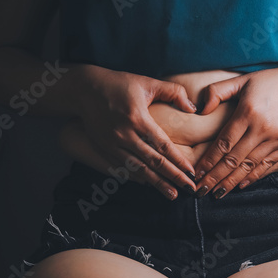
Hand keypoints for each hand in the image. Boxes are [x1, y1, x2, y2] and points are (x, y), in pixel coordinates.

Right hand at [71, 64, 197, 199]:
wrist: (84, 89)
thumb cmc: (119, 84)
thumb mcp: (148, 83)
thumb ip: (174, 92)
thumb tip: (193, 108)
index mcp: (137, 118)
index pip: (163, 145)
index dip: (178, 161)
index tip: (191, 173)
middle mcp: (124, 134)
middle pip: (153, 161)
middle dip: (173, 177)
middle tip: (189, 189)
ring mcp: (112, 143)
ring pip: (138, 168)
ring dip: (156, 183)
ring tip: (171, 194)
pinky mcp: (102, 148)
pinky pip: (121, 168)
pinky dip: (136, 177)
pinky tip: (148, 185)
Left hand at [194, 62, 277, 197]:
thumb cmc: (268, 82)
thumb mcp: (241, 80)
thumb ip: (217, 92)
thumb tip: (200, 110)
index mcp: (247, 111)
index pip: (223, 143)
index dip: (208, 161)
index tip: (196, 173)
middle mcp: (262, 127)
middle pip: (233, 159)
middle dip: (215, 177)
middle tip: (201, 190)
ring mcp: (277, 138)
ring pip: (249, 165)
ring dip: (231, 181)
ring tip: (217, 193)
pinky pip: (267, 165)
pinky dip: (252, 177)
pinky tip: (239, 185)